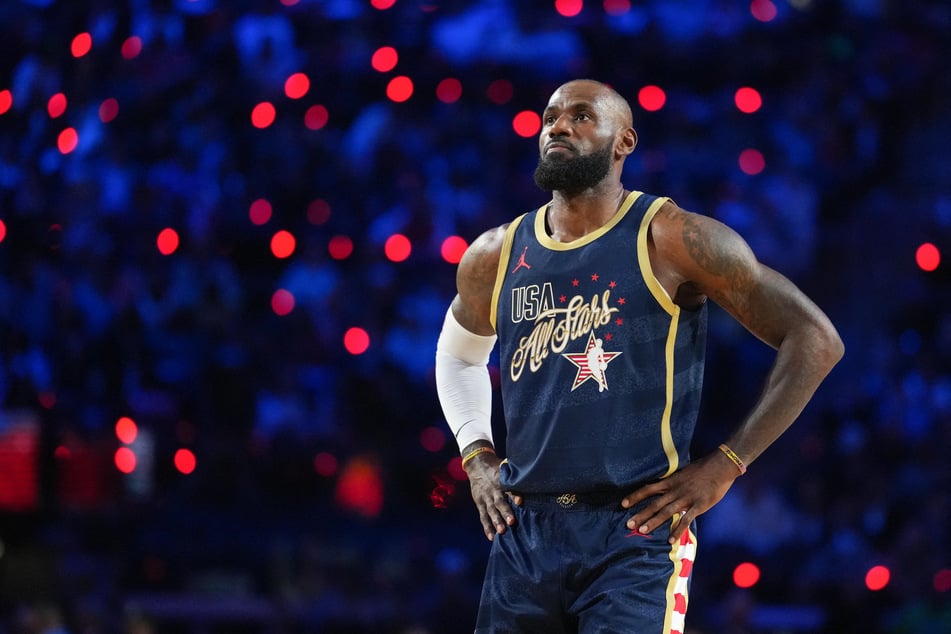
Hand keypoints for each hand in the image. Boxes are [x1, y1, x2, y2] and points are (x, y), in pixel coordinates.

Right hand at [465, 453, 521, 540]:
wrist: (477, 465)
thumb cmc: (496, 468)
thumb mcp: (505, 468)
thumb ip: (515, 476)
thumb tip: (533, 479)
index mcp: (501, 480)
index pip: (508, 488)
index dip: (514, 494)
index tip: (519, 501)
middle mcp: (493, 490)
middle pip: (499, 502)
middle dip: (505, 512)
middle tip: (512, 522)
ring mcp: (485, 498)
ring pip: (490, 511)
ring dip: (496, 521)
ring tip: (501, 531)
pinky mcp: (479, 503)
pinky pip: (483, 516)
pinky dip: (487, 527)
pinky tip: (491, 537)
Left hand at [621, 451, 739, 543]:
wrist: (720, 466)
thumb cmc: (703, 468)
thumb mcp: (683, 472)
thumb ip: (673, 482)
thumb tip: (664, 488)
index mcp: (671, 481)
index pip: (648, 489)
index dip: (635, 496)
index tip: (623, 504)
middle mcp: (675, 490)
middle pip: (654, 504)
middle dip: (641, 514)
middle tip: (629, 524)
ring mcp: (686, 498)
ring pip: (666, 512)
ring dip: (654, 522)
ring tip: (642, 531)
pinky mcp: (699, 505)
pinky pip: (686, 520)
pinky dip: (677, 530)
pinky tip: (669, 539)